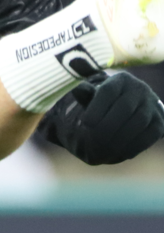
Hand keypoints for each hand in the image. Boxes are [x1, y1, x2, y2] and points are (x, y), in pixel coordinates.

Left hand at [43, 72, 163, 164]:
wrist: (134, 107)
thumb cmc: (107, 102)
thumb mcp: (95, 95)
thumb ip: (86, 93)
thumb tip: (77, 86)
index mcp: (121, 79)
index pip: (109, 91)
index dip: (97, 107)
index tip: (86, 123)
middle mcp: (139, 89)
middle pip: (124, 108)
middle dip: (107, 126)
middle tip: (93, 140)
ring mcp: (152, 105)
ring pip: (138, 122)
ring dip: (120, 138)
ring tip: (103, 150)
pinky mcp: (160, 122)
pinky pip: (149, 135)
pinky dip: (134, 145)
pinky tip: (120, 153)